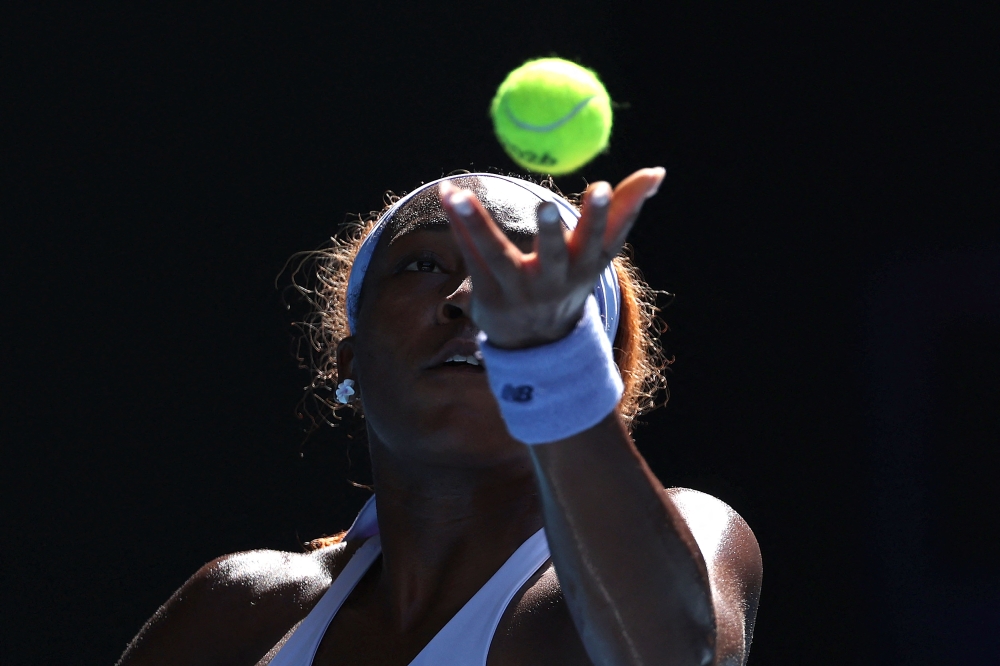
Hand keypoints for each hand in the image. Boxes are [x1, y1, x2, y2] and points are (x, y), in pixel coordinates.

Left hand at [439, 168, 664, 348]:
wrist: (536, 342)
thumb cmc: (571, 278)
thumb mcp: (600, 251)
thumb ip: (626, 209)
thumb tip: (659, 170)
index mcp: (586, 265)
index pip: (599, 240)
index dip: (602, 216)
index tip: (601, 187)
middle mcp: (555, 281)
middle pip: (553, 255)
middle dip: (550, 231)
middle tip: (544, 205)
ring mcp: (519, 291)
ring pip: (497, 255)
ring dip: (478, 224)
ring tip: (459, 196)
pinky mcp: (488, 295)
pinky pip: (473, 256)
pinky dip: (460, 225)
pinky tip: (448, 194)